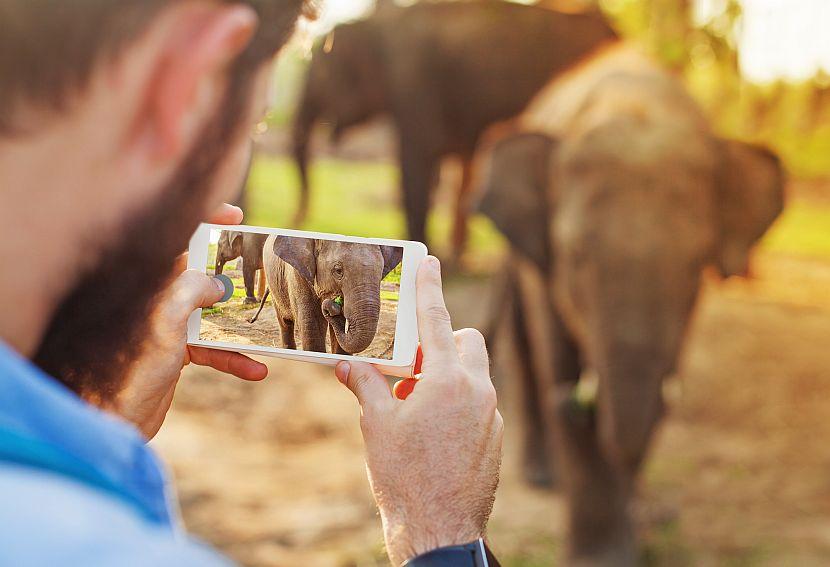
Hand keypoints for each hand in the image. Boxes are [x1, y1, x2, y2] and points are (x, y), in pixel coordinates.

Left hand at [116, 204, 266, 438]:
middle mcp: (156, 299)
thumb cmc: (126, 369)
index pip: (176, 238)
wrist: (110, 422)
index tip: (236, 216)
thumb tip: (218, 284)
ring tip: (269, 327)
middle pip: (200, 274)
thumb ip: (193, 289)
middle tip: (262, 269)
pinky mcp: (175, 353)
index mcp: (148, 282)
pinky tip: (256, 370)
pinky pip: (212, 348)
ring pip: (212, 314)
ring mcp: (166, 326)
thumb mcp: (165, 319)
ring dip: (241, 325)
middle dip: (232, 273)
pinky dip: (233, 358)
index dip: (205, 221)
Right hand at [334, 256, 502, 565]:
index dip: (430, 288)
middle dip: (442, 342)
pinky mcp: (495, 437)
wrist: (439, 530)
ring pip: (474, 374)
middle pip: (467, 342)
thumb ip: (365, 385)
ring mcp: (491, 415)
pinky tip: (432, 431)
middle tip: (411, 366)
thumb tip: (347, 364)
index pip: (436, 320)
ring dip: (448, 375)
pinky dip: (458, 403)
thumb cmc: (404, 477)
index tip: (430, 262)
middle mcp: (477, 391)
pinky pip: (479, 403)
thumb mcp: (376, 425)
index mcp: (447, 381)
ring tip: (414, 404)